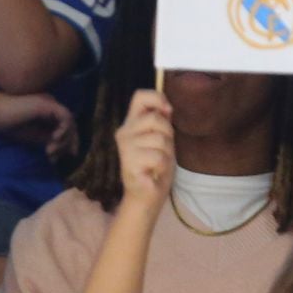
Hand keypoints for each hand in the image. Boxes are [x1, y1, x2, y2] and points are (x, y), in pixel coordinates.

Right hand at [0, 91, 76, 158]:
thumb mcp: (33, 136)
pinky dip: (63, 129)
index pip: (66, 126)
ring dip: (65, 138)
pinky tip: (54, 139)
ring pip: (70, 121)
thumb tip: (62, 151)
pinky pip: (64, 116)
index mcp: (48, 112)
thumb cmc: (9, 125)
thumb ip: (48, 140)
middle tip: (63, 156)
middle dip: (70, 142)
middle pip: (71, 124)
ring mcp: (50, 103)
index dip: (69, 141)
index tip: (66, 156)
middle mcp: (51, 105)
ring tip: (51, 150)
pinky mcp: (47, 104)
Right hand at [115, 90, 175, 205]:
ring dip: (167, 153)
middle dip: (168, 134)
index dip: (158, 98)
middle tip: (163, 150)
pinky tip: (154, 172)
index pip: (140, 97)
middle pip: (155, 119)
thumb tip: (167, 107)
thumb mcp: (162, 139)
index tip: (168, 112)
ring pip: (160, 139)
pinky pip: (158, 157)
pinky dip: (163, 166)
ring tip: (158, 163)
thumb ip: (162, 123)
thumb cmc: (155, 167)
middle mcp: (124, 132)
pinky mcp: (129, 164)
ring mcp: (125, 148)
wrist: (147, 196)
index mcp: (131, 124)